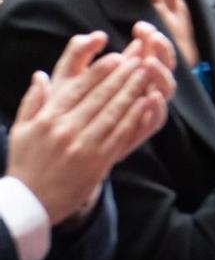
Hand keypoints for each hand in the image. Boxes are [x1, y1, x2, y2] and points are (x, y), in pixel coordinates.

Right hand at [6, 26, 175, 224]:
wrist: (31, 203)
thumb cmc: (26, 164)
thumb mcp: (21, 130)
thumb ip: (33, 101)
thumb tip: (41, 75)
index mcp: (48, 119)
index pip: (77, 89)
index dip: (99, 71)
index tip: (116, 57)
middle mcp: (65, 129)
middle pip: (99, 96)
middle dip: (122, 75)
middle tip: (140, 59)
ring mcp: (83, 145)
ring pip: (112, 112)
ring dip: (132, 91)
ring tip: (147, 74)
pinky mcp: (97, 161)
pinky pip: (120, 135)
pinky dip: (135, 117)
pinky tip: (147, 103)